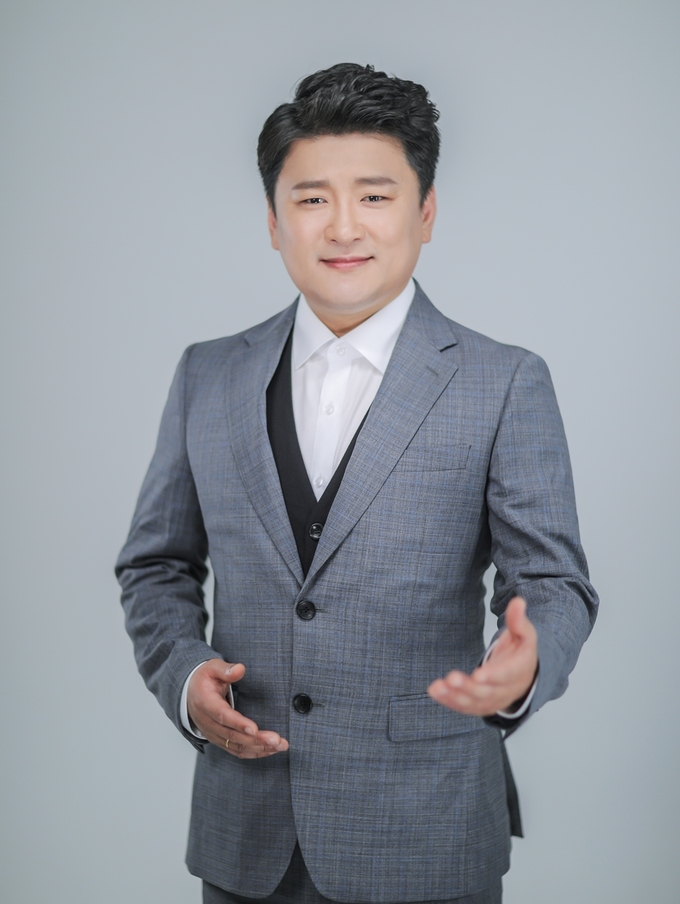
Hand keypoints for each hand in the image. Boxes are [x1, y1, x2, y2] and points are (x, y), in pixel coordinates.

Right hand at [187, 659, 288, 757]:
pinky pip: (237, 751)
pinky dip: (254, 752)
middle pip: (232, 735)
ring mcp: (213, 734)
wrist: (190, 694)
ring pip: (236, 747)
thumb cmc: (204, 679)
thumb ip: (225, 669)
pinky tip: (270, 750)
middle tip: (277, 740)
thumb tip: (240, 669)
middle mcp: (208, 723)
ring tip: (280, 745)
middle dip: (256, 740)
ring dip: (259, 748)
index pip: (222, 716)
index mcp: (205, 703)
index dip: (238, 724)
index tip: (254, 729)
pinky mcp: (220, 740)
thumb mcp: (212, 668)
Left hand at [427, 597, 537, 716]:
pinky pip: (464, 706)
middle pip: (487, 692)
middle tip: (451, 678)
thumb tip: (518, 602)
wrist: (524, 676)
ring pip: (474, 702)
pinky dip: (449, 701)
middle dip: (468, 687)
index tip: (478, 674)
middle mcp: (507, 690)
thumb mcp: (524, 634)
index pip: (507, 675)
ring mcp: (493, 700)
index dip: (494, 675)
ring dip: (455, 696)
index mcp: (520, 670)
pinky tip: (435, 691)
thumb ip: (518, 620)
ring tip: (438, 687)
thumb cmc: (520, 652)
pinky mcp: (480, 705)